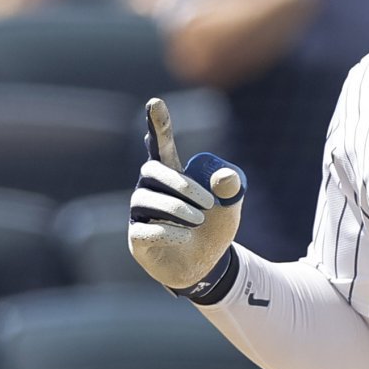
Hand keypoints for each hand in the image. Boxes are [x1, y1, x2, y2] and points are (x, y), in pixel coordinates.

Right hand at [128, 97, 245, 293]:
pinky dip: (169, 231)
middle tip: (208, 202)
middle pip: (150, 171)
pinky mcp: (137, 239)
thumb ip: (231, 188)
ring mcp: (140, 215)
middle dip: (179, 183)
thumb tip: (225, 178)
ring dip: (176, 208)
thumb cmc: (214, 228)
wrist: (208, 266)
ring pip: (145, 200)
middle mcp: (150, 191)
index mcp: (172, 176)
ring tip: (199, 221)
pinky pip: (144, 229)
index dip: (158, 125)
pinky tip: (186, 236)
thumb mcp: (231, 207)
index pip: (160, 146)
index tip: (155, 102)